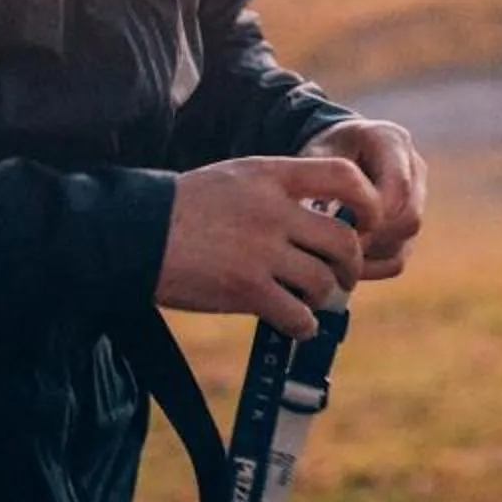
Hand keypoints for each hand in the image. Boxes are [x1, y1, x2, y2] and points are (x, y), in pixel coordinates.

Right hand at [160, 155, 374, 336]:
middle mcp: (272, 211)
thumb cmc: (185, 208)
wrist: (133, 234)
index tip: (366, 222)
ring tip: (314, 301)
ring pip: (323, 281)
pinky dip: (304, 325)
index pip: (344, 177)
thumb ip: (280, 190)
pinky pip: (297, 314)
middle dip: (351, 266)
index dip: (368, 202)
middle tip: (343, 276)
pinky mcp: (245, 289)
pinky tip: (296, 324)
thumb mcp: (236, 177)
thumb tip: (325, 218)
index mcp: (271, 175)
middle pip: (344, 241)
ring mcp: (260, 251)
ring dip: (326, 298)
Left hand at [299, 117, 426, 282]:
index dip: (373, 214)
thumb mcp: (314, 153)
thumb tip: (323, 218)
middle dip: (373, 237)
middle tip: (336, 247)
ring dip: (370, 252)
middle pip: (410, 216)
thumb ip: (320, 179)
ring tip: (334, 253)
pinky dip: (371, 266)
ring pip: (405, 240)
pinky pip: (398, 257)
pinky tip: (343, 263)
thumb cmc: (322, 151)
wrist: (337, 150)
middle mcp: (414, 168)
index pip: (399, 186)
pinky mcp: (407, 224)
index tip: (339, 227)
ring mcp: (417, 197)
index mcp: (391, 141)